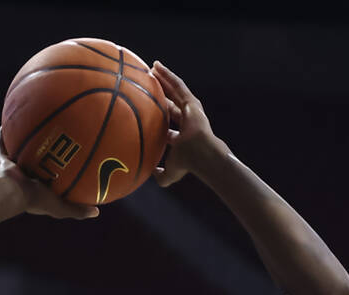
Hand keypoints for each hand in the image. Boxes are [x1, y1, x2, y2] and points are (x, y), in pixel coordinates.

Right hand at [0, 128, 98, 219]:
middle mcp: (25, 177)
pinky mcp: (3, 161)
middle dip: (43, 151)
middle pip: (35, 161)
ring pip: (20, 151)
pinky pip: (2, 145)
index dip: (58, 167)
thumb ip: (77, 210)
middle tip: (55, 137)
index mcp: (37, 188)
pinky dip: (4, 135)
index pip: (51, 176)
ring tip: (34, 124)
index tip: (68, 158)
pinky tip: (11, 121)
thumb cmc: (37, 201)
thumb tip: (97, 212)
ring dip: (25, 140)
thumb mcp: (61, 208)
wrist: (15, 195)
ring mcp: (13, 168)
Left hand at [150, 61, 227, 187]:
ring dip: (164, 78)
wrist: (201, 156)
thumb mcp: (169, 173)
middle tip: (149, 81)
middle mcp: (185, 120)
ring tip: (152, 67)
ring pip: (174, 89)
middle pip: (170, 101)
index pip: (167, 120)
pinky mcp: (192, 102)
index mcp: (180, 134)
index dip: (158, 112)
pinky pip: (178, 85)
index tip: (148, 105)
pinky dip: (168, 76)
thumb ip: (159, 175)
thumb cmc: (187, 165)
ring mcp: (190, 110)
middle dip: (160, 91)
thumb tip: (150, 173)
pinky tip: (158, 67)